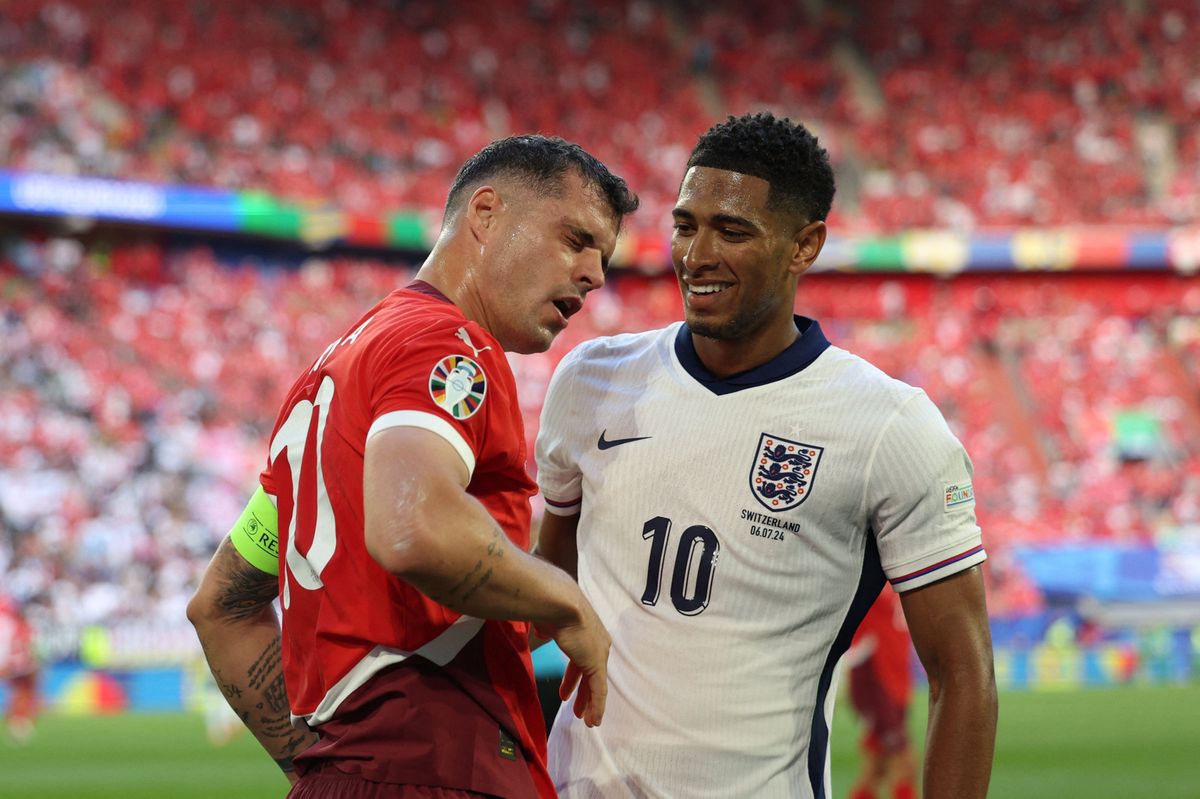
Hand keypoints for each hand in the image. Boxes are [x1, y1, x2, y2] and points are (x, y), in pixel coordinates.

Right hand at [535, 597, 610, 726]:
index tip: (567, 690)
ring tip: (583, 718)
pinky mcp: (597, 664)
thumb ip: (548, 628)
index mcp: (585, 634)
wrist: (563, 605)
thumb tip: (541, 628)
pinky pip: (599, 691)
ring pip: (596, 685)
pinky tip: (592, 720)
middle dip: (583, 692)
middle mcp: (596, 644)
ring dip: (589, 703)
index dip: (575, 677)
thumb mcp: (550, 622)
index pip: (582, 660)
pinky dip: (596, 706)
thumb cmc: (553, 610)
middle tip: (575, 706)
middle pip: (590, 673)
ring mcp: (598, 654)